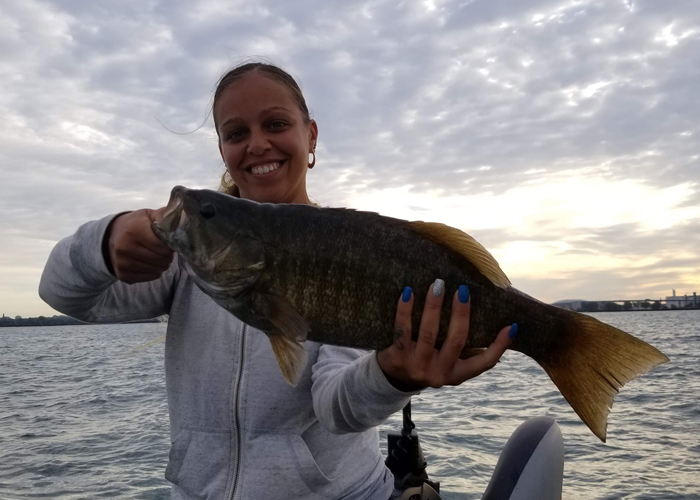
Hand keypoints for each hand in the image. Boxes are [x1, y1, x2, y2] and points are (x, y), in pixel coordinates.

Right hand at [106, 207, 173, 283]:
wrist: (111, 237)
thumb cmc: (136, 225)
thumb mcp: (149, 215)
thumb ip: (166, 217)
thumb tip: (184, 219)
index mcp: (134, 231)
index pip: (163, 246)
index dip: (170, 244)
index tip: (168, 241)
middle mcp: (125, 248)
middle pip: (162, 259)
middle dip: (167, 254)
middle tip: (163, 249)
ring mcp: (123, 263)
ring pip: (158, 270)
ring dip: (162, 263)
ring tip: (156, 254)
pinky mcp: (124, 275)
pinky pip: (151, 277)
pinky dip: (154, 271)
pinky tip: (149, 262)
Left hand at [377, 280, 514, 390]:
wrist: (391, 379)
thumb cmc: (427, 361)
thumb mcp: (448, 363)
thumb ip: (467, 349)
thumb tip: (500, 325)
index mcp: (455, 374)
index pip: (483, 363)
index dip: (499, 346)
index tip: (511, 326)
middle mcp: (438, 374)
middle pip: (455, 341)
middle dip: (461, 314)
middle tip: (463, 290)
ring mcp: (416, 366)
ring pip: (429, 333)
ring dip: (434, 307)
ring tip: (438, 285)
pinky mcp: (396, 358)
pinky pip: (402, 330)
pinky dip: (405, 310)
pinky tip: (408, 292)